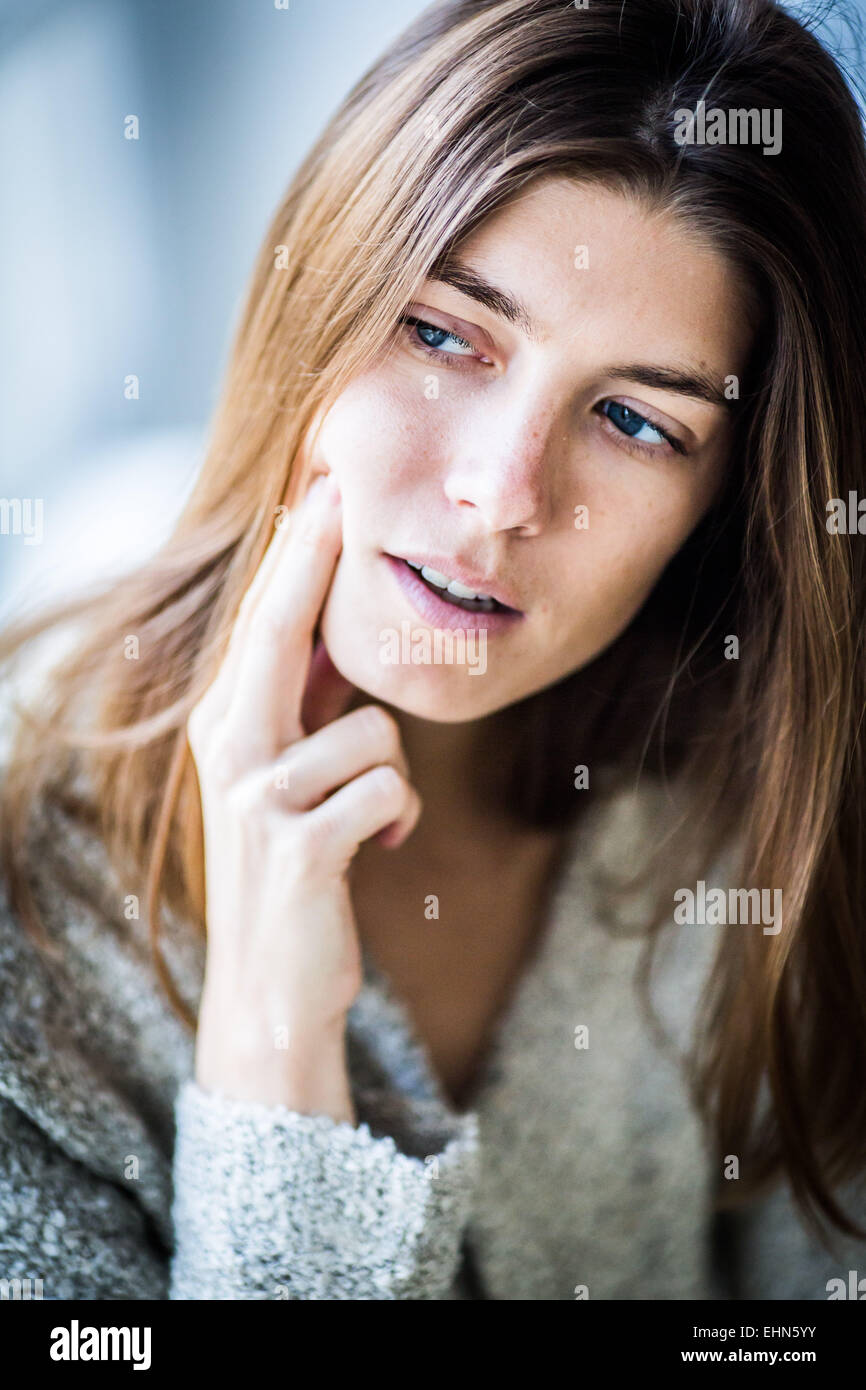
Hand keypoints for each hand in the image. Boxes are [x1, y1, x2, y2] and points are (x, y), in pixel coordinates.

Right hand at [186, 474, 421, 1116]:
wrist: (271, 984)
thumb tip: (345, 630)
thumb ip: (306, 707)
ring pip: (373, 731)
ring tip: (367, 820)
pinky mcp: (295, 844)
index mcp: (226, 723)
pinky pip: (388, 790)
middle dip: (312, 559)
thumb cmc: (293, 865)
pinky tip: (375, 849)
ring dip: (392, 778)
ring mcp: (256, 796)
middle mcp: (229, 746)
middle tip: (335, 492)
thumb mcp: (286, 777)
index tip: (321, 485)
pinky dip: (399, 819)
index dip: (296, 553)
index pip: (264, 623)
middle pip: (282, 631)